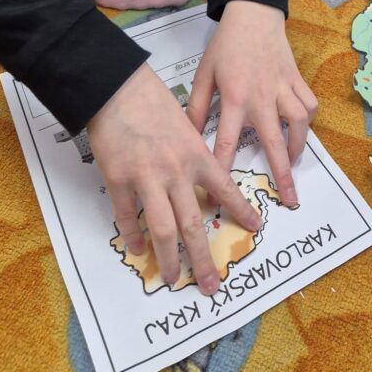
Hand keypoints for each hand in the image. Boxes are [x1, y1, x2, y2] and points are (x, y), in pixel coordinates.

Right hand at [87, 63, 261, 294]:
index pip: (225, 190)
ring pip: (161, 229)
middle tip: (211, 284)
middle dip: (203, 258)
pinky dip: (132, 235)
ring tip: (173, 278)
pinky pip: (126, 216)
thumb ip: (193, 155)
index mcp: (196, 155)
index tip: (254, 227)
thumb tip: (202, 181)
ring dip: (168, 258)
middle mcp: (176, 171)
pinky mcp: (118, 179)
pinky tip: (137, 249)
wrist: (118, 87)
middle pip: (192, 224)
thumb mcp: (186, 125)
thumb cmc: (154, 102)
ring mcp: (146, 177)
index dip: (240, 211)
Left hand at [186, 0, 317, 207]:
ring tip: (293, 163)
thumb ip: (196, 106)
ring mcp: (282, 88)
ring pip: (298, 123)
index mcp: (234, 98)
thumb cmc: (225, 46)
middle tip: (289, 199)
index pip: (226, 142)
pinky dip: (308, 118)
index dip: (224, 171)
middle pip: (274, 142)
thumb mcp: (204, 74)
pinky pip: (308, 103)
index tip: (224, 196)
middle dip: (281, 173)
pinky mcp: (296, 79)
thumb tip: (187, 136)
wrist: (252, 15)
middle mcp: (261, 97)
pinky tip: (301, 127)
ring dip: (297, 146)